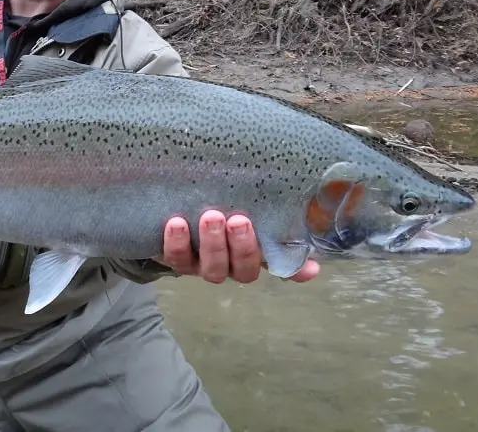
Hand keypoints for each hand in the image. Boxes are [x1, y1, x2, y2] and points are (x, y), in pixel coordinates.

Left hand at [155, 210, 319, 283]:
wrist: (167, 209)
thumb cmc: (215, 206)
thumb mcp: (243, 207)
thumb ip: (269, 215)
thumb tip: (310, 232)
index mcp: (248, 255)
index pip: (278, 268)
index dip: (294, 271)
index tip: (310, 266)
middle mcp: (227, 266)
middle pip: (240, 270)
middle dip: (242, 247)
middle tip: (239, 220)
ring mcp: (199, 264)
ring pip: (210, 267)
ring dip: (212, 244)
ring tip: (210, 217)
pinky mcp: (173, 257)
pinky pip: (175, 257)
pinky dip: (176, 242)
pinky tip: (176, 222)